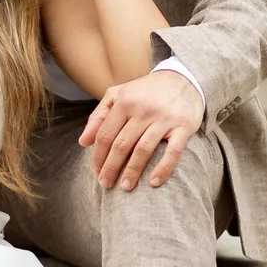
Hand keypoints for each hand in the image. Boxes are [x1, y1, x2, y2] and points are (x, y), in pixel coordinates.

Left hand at [80, 68, 204, 189]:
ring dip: (132, 171)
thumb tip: (83, 142)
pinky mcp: (184, 127)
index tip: (96, 172)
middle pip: (121, 144)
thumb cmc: (146, 91)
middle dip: (111, 167)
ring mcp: (164, 118)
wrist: (184, 79)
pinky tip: (154, 182)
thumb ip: (99, 116)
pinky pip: (173, 152)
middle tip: (105, 184)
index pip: (105, 134)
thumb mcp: (119, 94)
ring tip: (125, 187)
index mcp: (125, 101)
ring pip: (143, 150)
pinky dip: (163, 168)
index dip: (98, 156)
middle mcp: (143, 109)